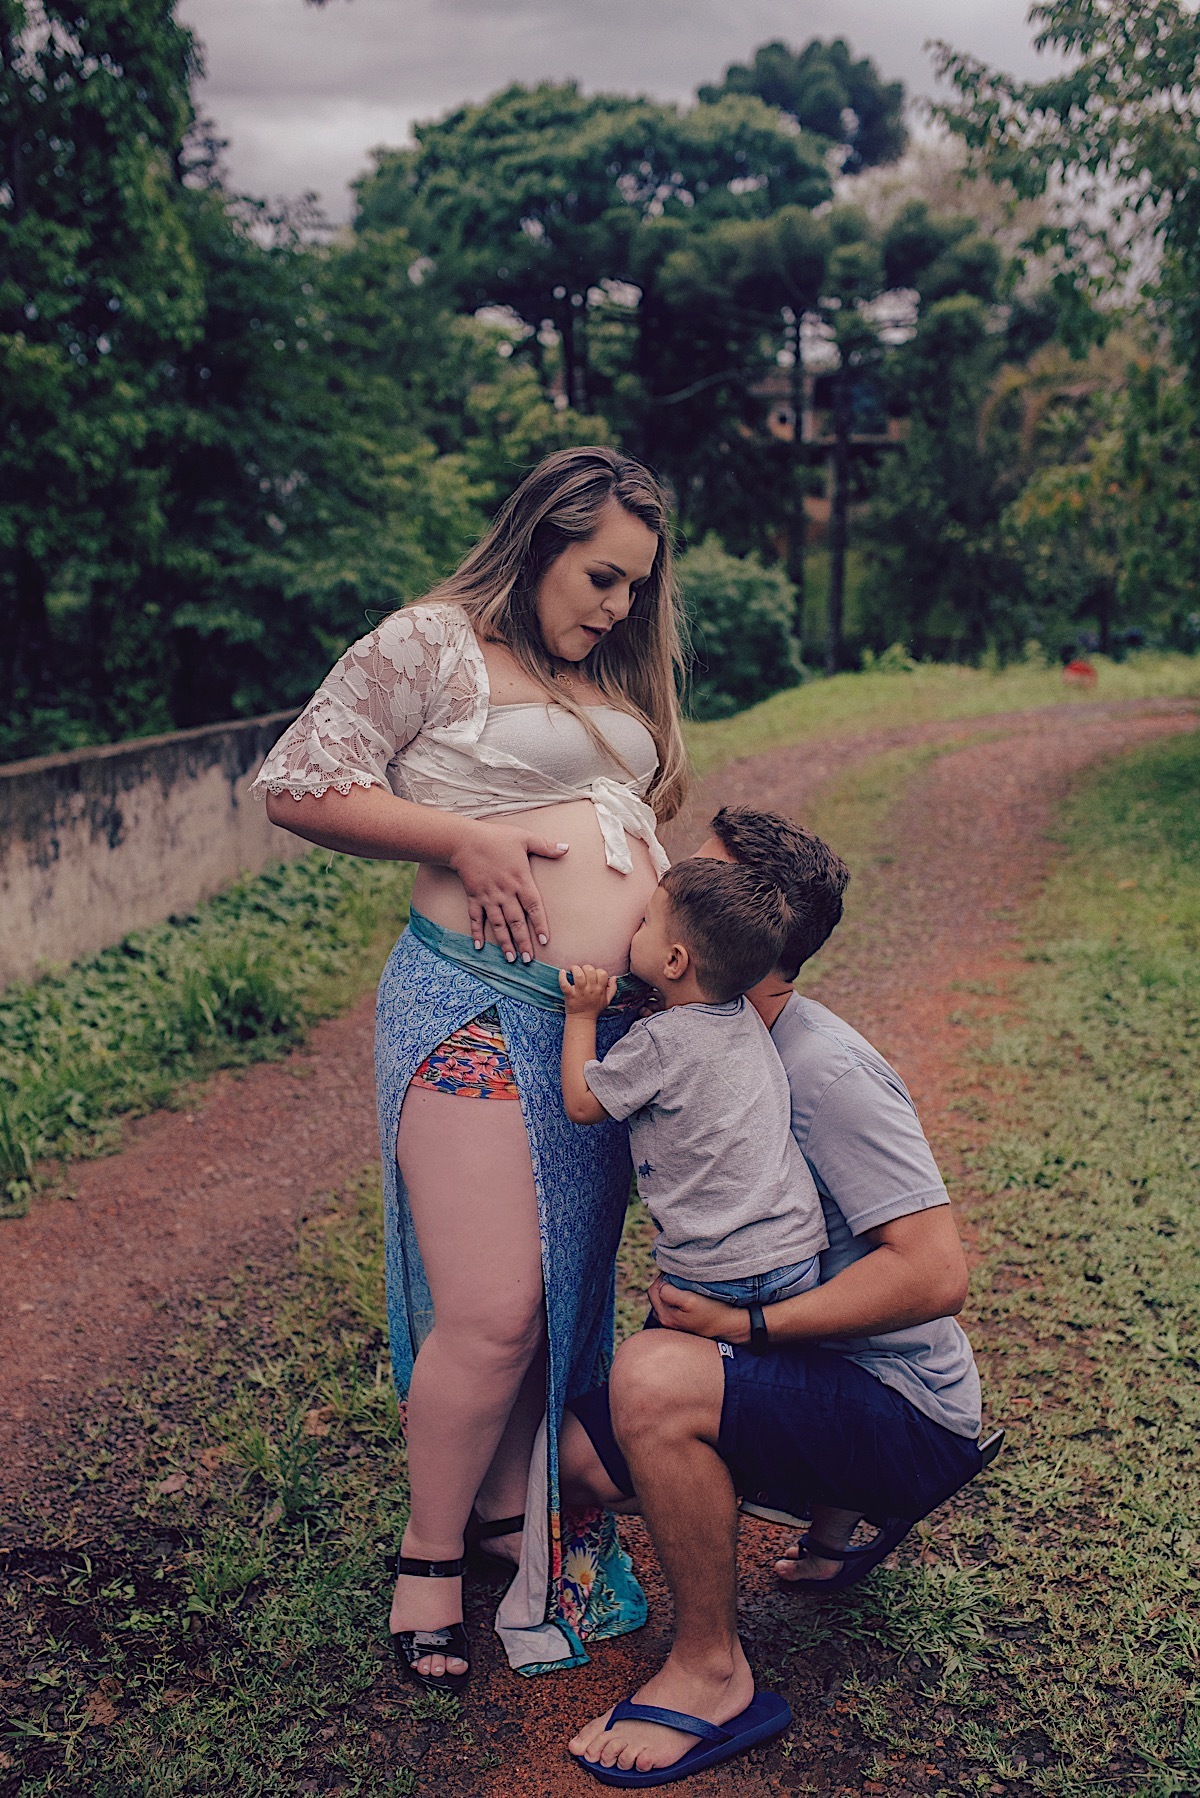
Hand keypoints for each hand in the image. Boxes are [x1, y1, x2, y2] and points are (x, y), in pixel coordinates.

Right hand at [449, 820, 568, 963]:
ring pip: (498, 924)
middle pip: (517, 921)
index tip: (545, 940)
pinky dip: (477, 932)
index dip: (540, 924)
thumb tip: (566, 848)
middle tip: (528, 960)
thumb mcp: (524, 838)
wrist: (464, 840)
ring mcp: (488, 896)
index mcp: (520, 880)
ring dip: (504, 942)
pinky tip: (479, 946)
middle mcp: (505, 892)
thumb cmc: (496, 838)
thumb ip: (546, 846)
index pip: (534, 906)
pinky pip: (476, 918)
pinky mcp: (474, 897)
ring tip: (510, 959)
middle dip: (523, 941)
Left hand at [559, 964, 616, 1017]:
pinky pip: (565, 984)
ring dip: (575, 969)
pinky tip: (562, 972)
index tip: (593, 974)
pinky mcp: (570, 995)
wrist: (582, 1020)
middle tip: (582, 971)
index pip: (602, 973)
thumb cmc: (594, 1009)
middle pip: (590, 971)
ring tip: (573, 969)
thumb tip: (614, 977)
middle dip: (586, 967)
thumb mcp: (607, 1000)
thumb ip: (612, 989)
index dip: (598, 971)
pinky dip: (562, 977)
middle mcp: (590, 990)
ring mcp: (580, 992)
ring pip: (579, 975)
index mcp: (600, 990)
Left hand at [648, 1275, 748, 1342]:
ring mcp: (673, 1323)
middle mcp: (666, 1322)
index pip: (654, 1289)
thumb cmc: (712, 1311)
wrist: (730, 1325)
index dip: (664, 1278)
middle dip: (665, 1284)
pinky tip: (687, 1296)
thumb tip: (661, 1285)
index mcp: (665, 1316)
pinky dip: (676, 1298)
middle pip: (656, 1295)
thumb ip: (669, 1293)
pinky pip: (672, 1305)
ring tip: (684, 1287)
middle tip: (680, 1278)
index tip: (677, 1274)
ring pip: (664, 1299)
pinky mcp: (681, 1322)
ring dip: (670, 1290)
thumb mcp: (690, 1301)